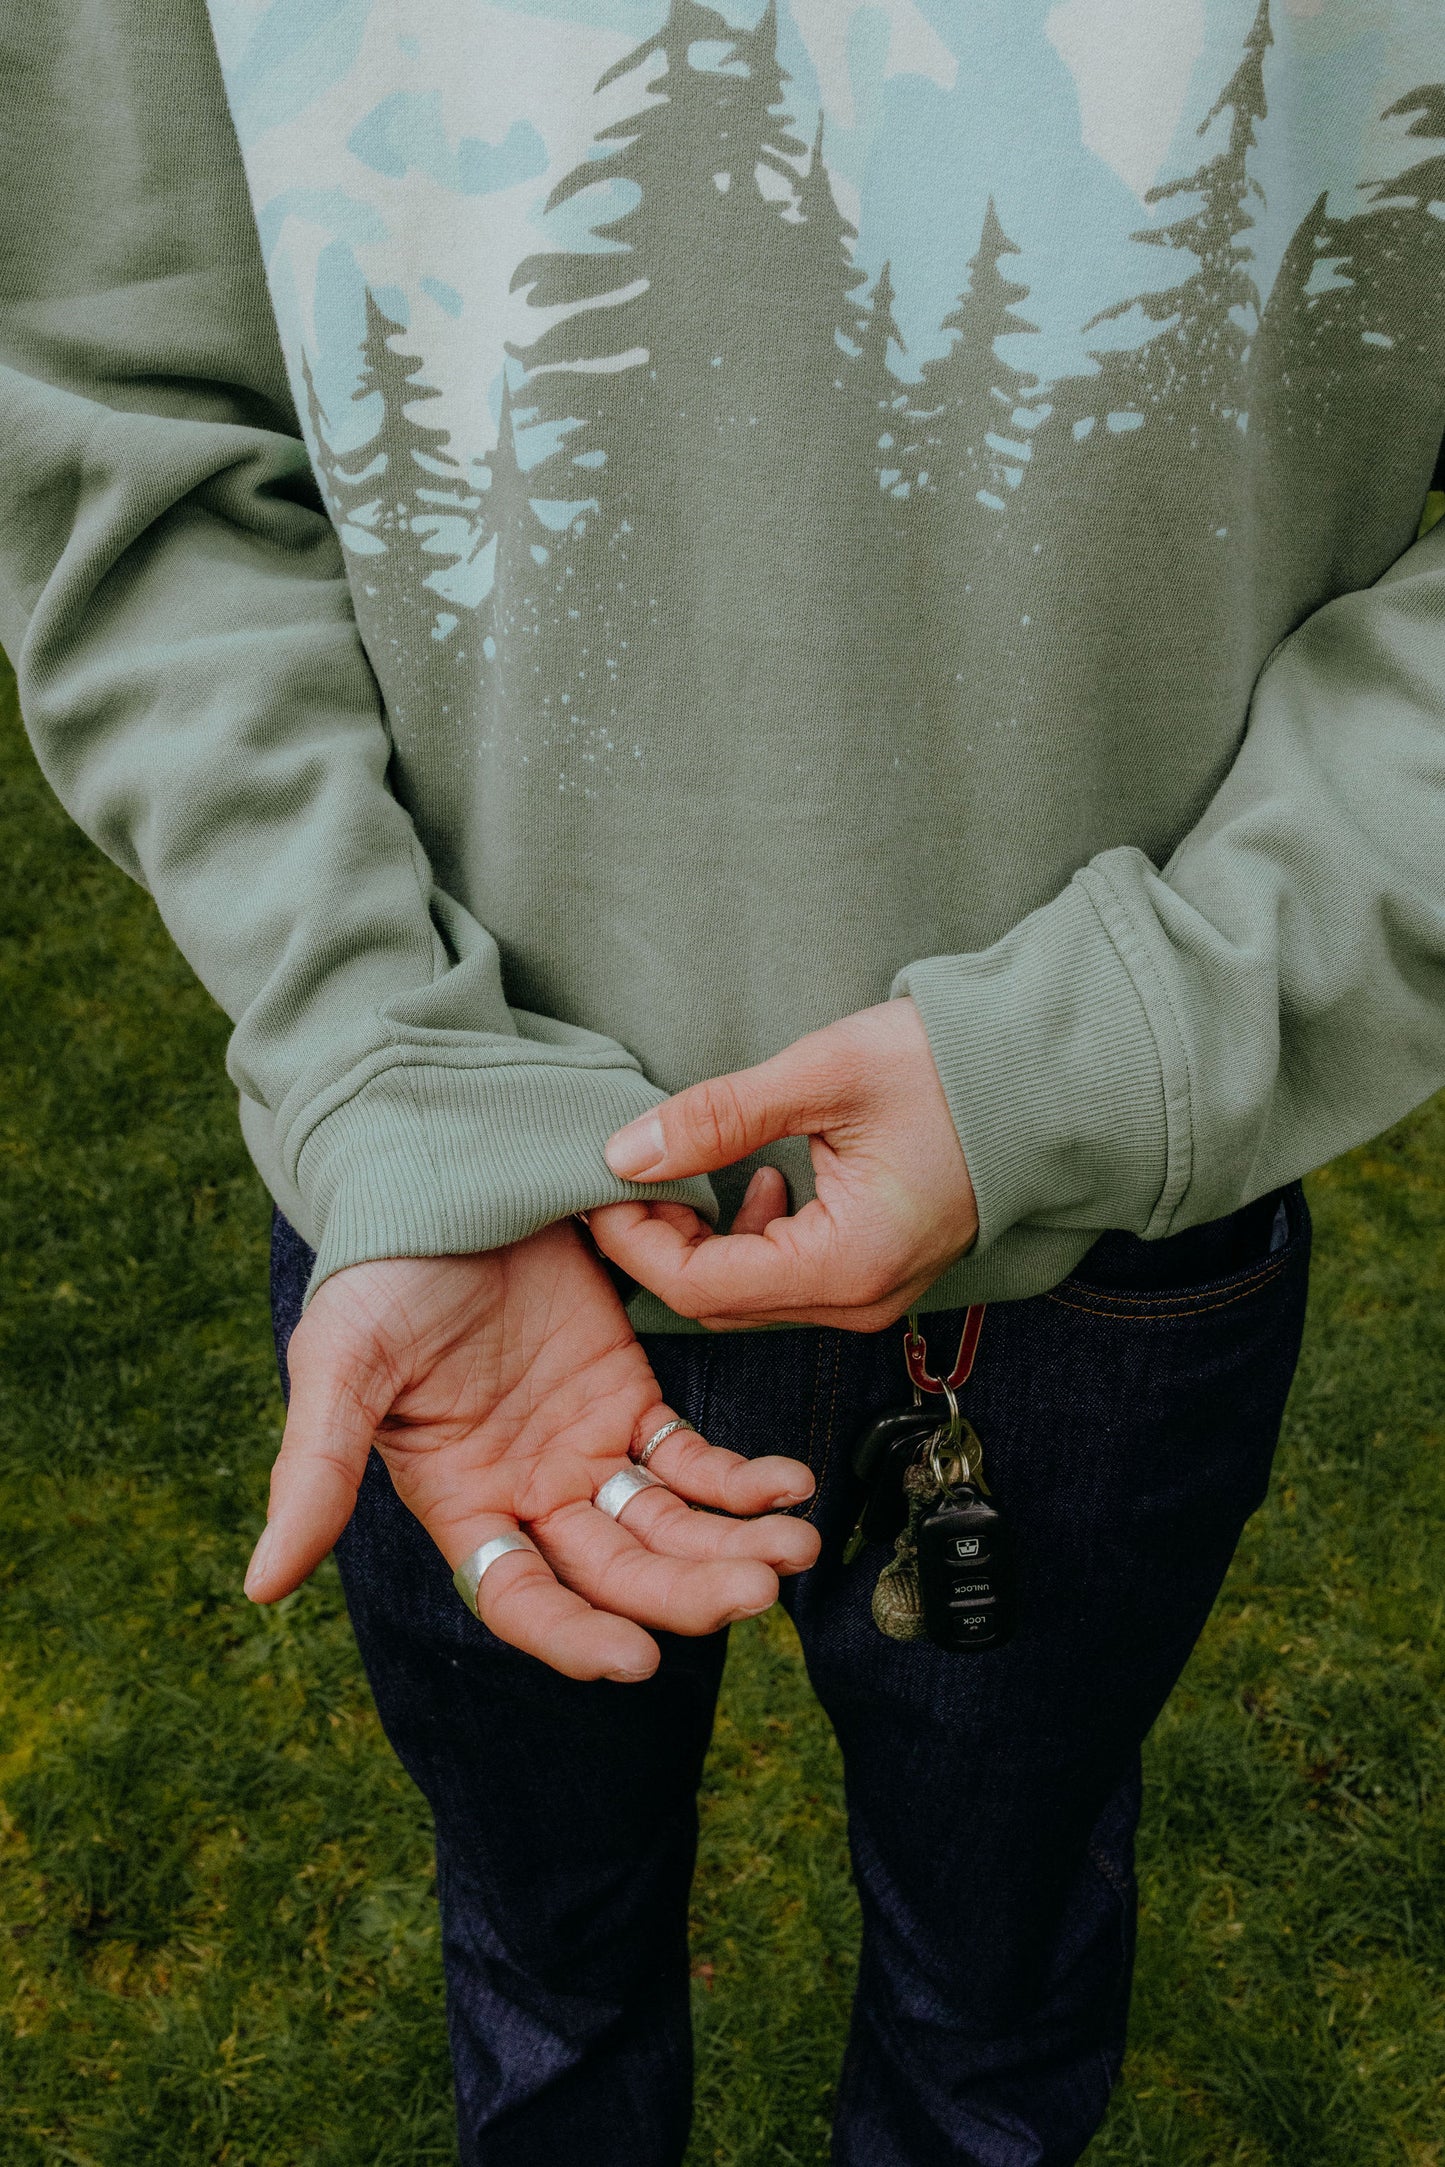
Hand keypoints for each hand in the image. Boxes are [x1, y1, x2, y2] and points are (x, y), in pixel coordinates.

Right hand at [244, 1220, 819, 1680]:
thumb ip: (314, 1472)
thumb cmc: (380, 1268)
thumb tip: (260, 1588)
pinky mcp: (631, 1399)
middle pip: (617, 1571)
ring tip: (794, 1548)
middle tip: (756, 1590)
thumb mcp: (341, 1362)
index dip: (573, 1636)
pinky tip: (789, 1488)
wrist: (447, 1172)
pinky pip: (693, 1460)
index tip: (635, 1661)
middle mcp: (528, 1492)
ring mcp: (584, 1450)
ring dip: (731, 1545)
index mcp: (459, 1502)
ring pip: (668, 1526)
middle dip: (685, 1591)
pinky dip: (742, 1480)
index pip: (519, 1596)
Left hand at [590, 999, 975, 1330]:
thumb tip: (626, 1152)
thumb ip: (718, 1117)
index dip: (635, 1239)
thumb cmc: (948, 1071)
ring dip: (702, 1242)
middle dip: (659, 1243)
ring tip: (687, 1171)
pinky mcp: (876, 1276)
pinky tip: (759, 1180)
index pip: (699, 1285)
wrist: (1046, 1079)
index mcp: (846, 1264)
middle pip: (717, 1302)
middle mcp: (859, 1302)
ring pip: (748, 1296)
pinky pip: (788, 1282)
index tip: (598, 1185)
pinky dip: (749, 1241)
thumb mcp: (821, 1076)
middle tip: (627, 1173)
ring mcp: (872, 1297)